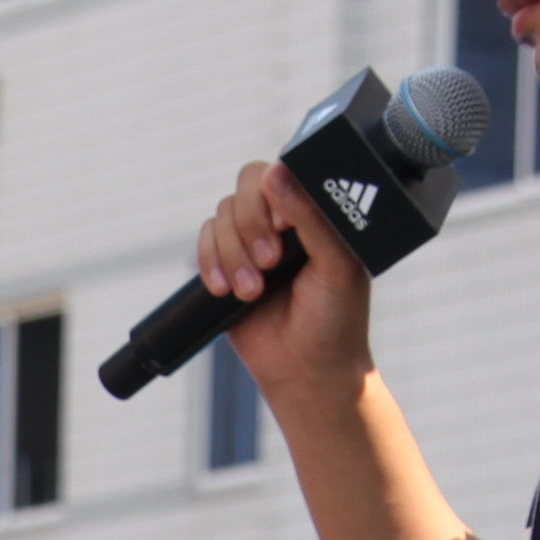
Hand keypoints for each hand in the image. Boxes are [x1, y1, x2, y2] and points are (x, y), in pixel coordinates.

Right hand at [193, 158, 373, 407]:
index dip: (276, 191)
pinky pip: (203, 241)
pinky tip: (226, 290)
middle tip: (271, 261)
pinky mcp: (226, 264)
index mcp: (318, 209)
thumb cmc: (335, 318)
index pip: (286, 169)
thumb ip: (312, 216)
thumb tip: (277, 173)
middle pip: (247, 185)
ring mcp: (253, 240)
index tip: (286, 227)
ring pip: (222, 214)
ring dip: (233, 254)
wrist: (306, 370)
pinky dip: (210, 263)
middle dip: (251, 225)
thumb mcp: (336, 264)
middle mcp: (284, 217)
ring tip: (253, 291)